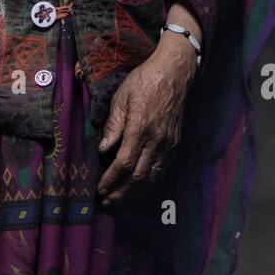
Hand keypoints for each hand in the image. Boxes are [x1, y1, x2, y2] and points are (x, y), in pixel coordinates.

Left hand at [96, 7, 199, 206]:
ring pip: (152, 176)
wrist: (175, 72)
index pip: (123, 163)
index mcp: (140, 127)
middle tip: (106, 203)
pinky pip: (162, 168)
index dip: (110, 180)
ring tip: (120, 201)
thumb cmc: (145, 80)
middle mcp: (157, 140)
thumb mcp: (123, 96)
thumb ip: (114, 124)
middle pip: (138, 176)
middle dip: (121, 193)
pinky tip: (139, 187)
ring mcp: (168, 143)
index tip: (99, 190)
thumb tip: (103, 149)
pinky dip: (150, 182)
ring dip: (135, 192)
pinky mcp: (175, 142)